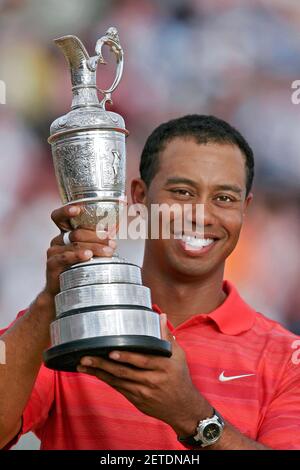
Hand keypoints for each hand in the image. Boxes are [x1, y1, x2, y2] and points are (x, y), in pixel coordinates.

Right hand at [44, 204, 116, 295]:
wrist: (63, 291)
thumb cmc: (78, 268)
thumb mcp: (89, 251)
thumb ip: (99, 240)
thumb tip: (115, 229)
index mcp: (65, 233)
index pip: (60, 217)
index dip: (66, 210)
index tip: (78, 209)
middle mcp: (58, 240)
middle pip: (76, 232)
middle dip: (97, 236)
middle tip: (112, 242)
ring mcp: (53, 252)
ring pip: (75, 244)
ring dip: (94, 247)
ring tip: (108, 252)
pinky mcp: (52, 264)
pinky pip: (65, 257)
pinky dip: (77, 255)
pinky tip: (87, 255)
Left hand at [77, 314, 211, 435]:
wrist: (183, 408)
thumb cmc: (179, 377)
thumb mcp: (178, 356)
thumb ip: (166, 337)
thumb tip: (161, 316)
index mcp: (163, 366)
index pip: (142, 361)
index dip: (126, 357)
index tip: (111, 351)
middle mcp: (152, 380)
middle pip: (124, 372)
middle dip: (103, 364)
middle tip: (86, 357)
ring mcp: (143, 391)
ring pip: (118, 381)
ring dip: (99, 372)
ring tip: (83, 364)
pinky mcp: (136, 400)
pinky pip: (118, 388)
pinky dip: (105, 380)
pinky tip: (94, 373)